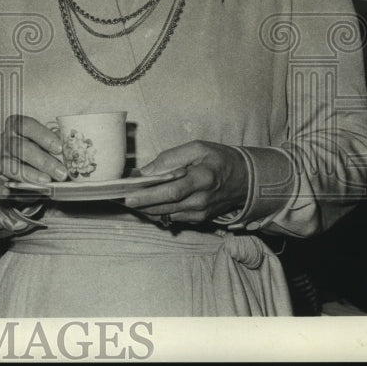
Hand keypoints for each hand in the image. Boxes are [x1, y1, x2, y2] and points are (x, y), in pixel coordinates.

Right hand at [0, 115, 66, 199]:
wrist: (11, 167)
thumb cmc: (31, 151)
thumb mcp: (42, 143)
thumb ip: (54, 145)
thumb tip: (72, 151)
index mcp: (16, 127)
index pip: (26, 125)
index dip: (43, 135)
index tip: (60, 148)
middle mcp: (4, 141)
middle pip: (20, 147)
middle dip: (42, 161)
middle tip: (61, 173)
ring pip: (7, 165)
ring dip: (28, 174)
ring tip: (46, 182)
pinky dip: (1, 189)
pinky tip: (10, 193)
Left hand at [122, 140, 246, 224]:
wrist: (247, 180)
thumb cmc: (219, 158)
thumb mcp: (197, 148)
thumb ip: (170, 158)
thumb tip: (146, 171)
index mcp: (202, 178)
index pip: (171, 191)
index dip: (148, 195)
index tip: (128, 196)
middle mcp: (201, 200)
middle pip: (164, 206)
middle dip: (139, 204)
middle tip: (118, 198)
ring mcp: (201, 213)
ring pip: (165, 215)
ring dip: (144, 209)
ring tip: (127, 199)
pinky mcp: (199, 219)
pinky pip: (172, 218)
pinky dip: (156, 211)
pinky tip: (144, 203)